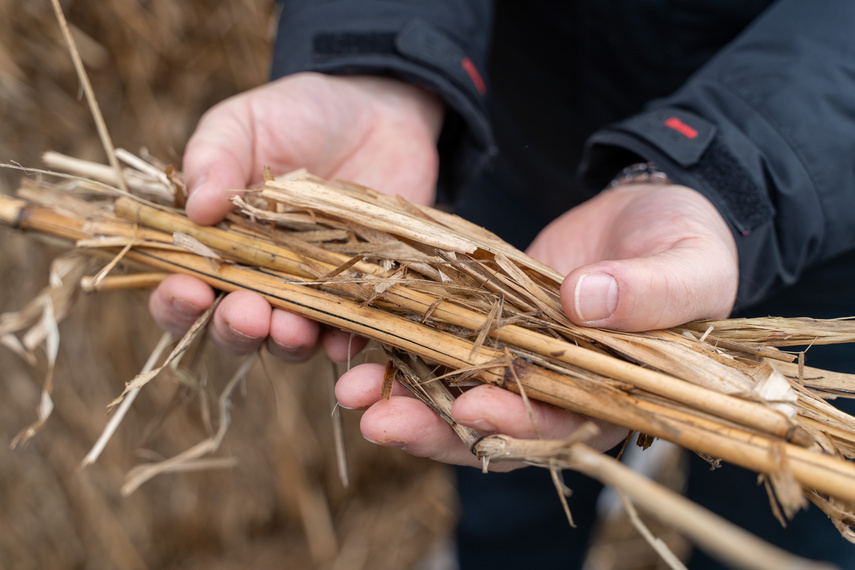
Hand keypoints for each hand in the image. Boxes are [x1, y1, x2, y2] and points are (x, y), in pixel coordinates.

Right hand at [149, 73, 444, 360]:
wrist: (375, 109)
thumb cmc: (296, 116)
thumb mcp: (243, 123)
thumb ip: (213, 159)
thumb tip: (195, 209)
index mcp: (216, 245)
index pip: (183, 291)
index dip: (177, 303)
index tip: (187, 290)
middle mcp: (259, 279)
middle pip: (234, 329)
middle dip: (235, 329)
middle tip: (247, 314)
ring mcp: (311, 291)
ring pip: (290, 341)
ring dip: (287, 341)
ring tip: (292, 327)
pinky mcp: (361, 293)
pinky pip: (351, 330)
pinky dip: (346, 338)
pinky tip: (345, 335)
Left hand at [336, 183, 737, 468]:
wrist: (649, 213)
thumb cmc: (686, 243)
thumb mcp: (690, 262)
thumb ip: (654, 291)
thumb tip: (586, 303)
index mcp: (613, 397)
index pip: (561, 426)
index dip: (517, 424)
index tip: (472, 407)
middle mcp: (556, 391)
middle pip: (491, 426)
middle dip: (434, 427)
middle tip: (377, 418)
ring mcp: (517, 360)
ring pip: (453, 393)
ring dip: (402, 395)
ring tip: (350, 386)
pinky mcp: (487, 326)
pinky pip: (441, 344)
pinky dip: (401, 347)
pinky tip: (357, 343)